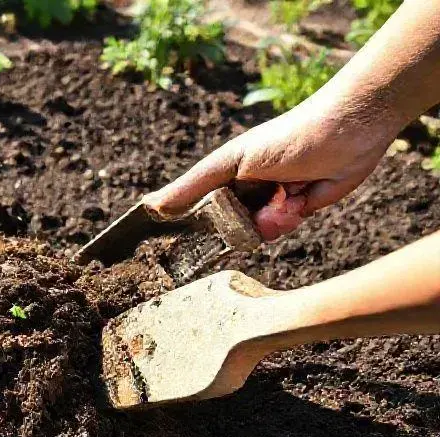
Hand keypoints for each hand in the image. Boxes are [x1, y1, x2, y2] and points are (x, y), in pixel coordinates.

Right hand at [142, 96, 397, 240]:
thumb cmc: (285, 137)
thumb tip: (151, 206)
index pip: (197, 208)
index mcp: (224, 176)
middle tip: (256, 205)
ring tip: (284, 197)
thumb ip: (192, 186)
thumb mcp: (231, 162)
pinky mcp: (295, 210)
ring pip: (254, 232)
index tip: (185, 241)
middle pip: (226, 226)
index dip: (192, 225)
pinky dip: (288, 220)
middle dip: (238, 224)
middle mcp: (244, 190)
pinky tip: (299, 200)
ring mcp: (269, 202)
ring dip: (269, 221)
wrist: (348, 132)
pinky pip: (280, 231)